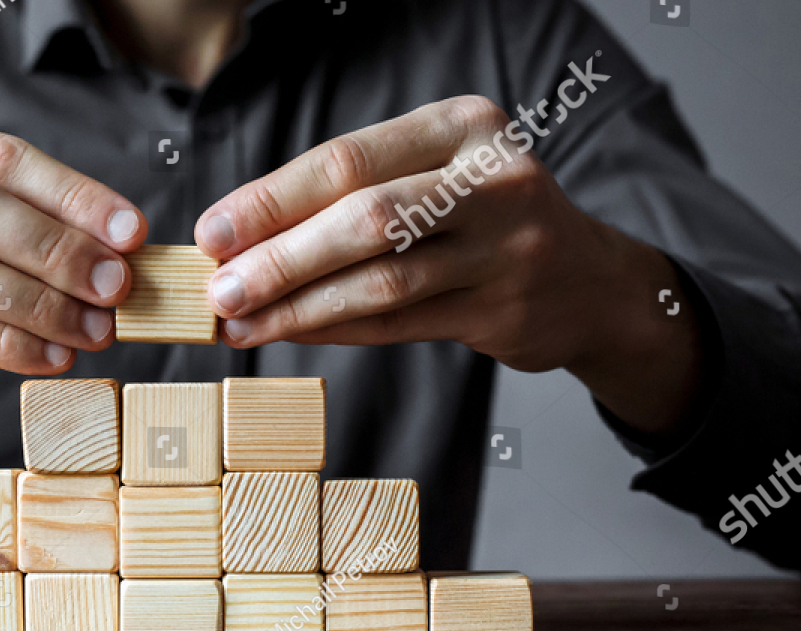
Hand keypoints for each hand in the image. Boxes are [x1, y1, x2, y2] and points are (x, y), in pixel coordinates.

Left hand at [194, 96, 701, 432]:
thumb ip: (355, 193)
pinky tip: (290, 333)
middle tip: (219, 288)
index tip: (212, 231)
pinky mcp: (501, 310)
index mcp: (464, 127)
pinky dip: (335, 330)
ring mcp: (504, 249)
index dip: (272, 199)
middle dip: (279, 257)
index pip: (348, 161)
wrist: (588, 280)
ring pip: (380, 281)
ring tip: (239, 323)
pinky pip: (397, 323)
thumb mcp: (435, 175)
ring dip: (298, 307)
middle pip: (363, 219)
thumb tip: (240, 235)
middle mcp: (492, 180)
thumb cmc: (483, 220)